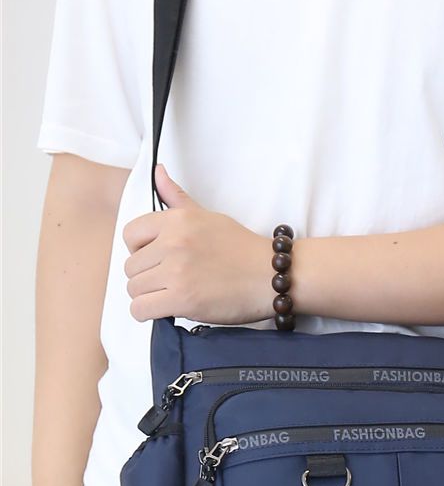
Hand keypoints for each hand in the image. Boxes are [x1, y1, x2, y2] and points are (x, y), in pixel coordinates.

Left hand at [123, 164, 274, 323]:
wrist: (272, 275)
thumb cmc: (243, 249)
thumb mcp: (209, 216)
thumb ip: (178, 198)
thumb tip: (158, 172)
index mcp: (177, 220)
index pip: (130, 235)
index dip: (139, 251)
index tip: (156, 260)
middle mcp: (173, 243)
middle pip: (131, 266)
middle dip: (146, 277)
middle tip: (170, 282)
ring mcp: (177, 272)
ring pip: (134, 289)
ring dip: (148, 297)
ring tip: (171, 296)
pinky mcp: (183, 299)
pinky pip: (141, 309)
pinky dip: (148, 313)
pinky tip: (166, 310)